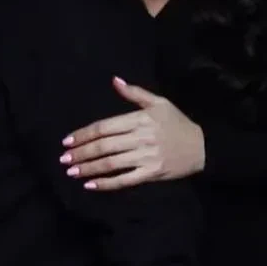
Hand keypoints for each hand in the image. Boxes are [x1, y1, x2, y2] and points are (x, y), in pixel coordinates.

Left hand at [61, 78, 204, 190]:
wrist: (202, 146)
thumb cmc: (177, 123)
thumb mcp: (159, 102)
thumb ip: (135, 93)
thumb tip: (114, 80)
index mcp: (140, 119)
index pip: (105, 126)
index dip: (84, 134)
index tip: (68, 140)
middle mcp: (141, 137)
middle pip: (104, 146)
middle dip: (81, 152)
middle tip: (64, 159)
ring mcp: (146, 157)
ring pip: (111, 164)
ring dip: (89, 168)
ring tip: (72, 172)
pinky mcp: (151, 173)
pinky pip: (125, 180)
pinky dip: (107, 184)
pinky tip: (91, 185)